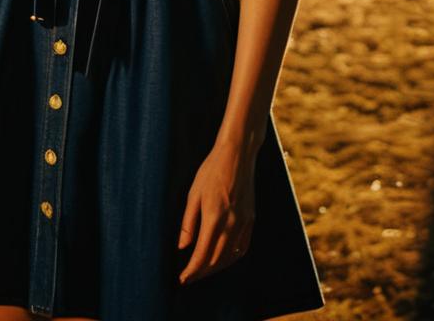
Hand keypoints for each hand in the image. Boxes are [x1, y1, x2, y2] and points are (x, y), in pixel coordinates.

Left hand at [177, 139, 256, 285]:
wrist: (237, 154)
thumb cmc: (211, 170)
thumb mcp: (193, 194)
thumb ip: (188, 223)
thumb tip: (182, 247)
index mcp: (214, 216)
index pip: (202, 254)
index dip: (192, 271)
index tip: (182, 279)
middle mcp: (231, 223)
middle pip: (216, 260)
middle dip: (202, 272)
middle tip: (189, 277)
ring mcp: (244, 222)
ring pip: (230, 256)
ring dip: (216, 268)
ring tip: (203, 270)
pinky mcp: (251, 219)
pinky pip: (242, 247)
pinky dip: (231, 258)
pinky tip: (222, 259)